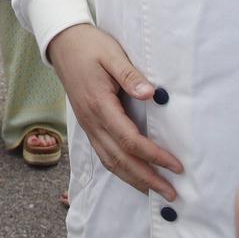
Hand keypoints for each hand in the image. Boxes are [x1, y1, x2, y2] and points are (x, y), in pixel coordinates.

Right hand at [46, 23, 182, 199]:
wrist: (63, 44)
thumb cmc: (90, 46)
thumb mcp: (112, 54)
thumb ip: (130, 75)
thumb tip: (150, 95)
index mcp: (99, 105)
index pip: (130, 140)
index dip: (154, 156)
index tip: (175, 165)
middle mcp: (92, 121)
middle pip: (120, 159)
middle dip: (146, 179)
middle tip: (171, 193)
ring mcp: (88, 125)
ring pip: (110, 162)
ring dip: (134, 180)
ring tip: (155, 192)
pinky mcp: (88, 125)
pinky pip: (103, 155)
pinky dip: (120, 170)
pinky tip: (133, 176)